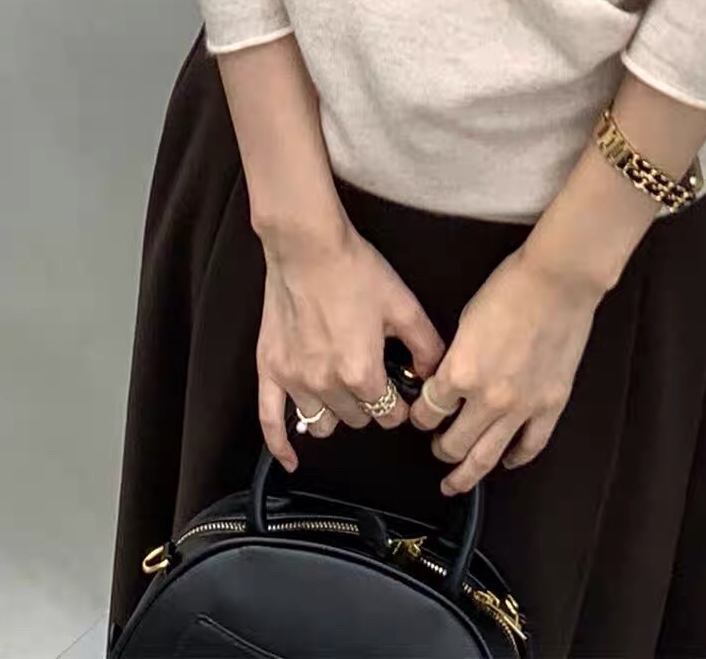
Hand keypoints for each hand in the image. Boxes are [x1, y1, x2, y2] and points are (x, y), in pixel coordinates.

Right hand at [257, 215, 445, 472]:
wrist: (308, 246)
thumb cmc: (354, 270)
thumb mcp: (403, 305)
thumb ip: (426, 345)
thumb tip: (435, 373)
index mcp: (361, 372)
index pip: (389, 415)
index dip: (399, 405)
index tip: (399, 392)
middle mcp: (327, 383)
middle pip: (357, 420)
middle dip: (370, 404)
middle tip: (372, 380)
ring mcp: (294, 380)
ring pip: (321, 424)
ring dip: (336, 413)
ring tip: (343, 390)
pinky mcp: (270, 369)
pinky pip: (269, 421)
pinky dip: (279, 446)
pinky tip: (289, 460)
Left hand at [408, 244, 600, 496]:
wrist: (556, 282)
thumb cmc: (511, 289)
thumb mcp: (465, 321)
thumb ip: (456, 358)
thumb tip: (449, 379)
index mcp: (460, 372)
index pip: (430, 411)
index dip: (422, 417)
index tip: (422, 417)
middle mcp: (488, 398)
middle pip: (454, 443)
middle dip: (441, 449)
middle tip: (438, 449)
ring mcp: (522, 407)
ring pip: (488, 457)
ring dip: (467, 474)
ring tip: (457, 482)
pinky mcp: (550, 406)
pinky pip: (530, 446)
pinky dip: (516, 459)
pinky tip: (508, 461)